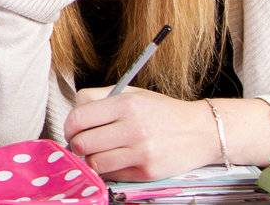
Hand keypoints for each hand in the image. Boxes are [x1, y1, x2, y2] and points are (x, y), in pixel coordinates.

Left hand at [63, 86, 218, 180]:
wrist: (200, 131)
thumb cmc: (160, 111)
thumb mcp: (131, 93)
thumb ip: (98, 99)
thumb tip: (72, 116)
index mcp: (125, 104)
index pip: (78, 118)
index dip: (69, 126)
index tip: (72, 130)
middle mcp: (132, 128)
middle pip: (82, 142)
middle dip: (76, 144)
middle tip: (81, 143)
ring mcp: (141, 152)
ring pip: (94, 162)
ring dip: (90, 159)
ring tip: (98, 152)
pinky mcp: (147, 172)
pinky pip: (112, 175)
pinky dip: (107, 169)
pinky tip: (114, 160)